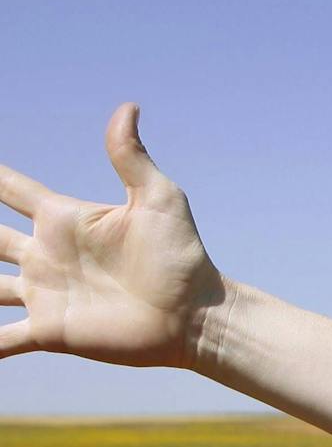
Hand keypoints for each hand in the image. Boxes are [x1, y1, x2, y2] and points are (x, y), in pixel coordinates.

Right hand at [0, 101, 230, 370]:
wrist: (197, 317)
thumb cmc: (183, 257)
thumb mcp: (159, 200)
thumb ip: (131, 157)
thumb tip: (127, 107)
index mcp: (62, 220)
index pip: (5, 188)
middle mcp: (44, 255)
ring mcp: (44, 294)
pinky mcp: (52, 331)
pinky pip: (3, 339)